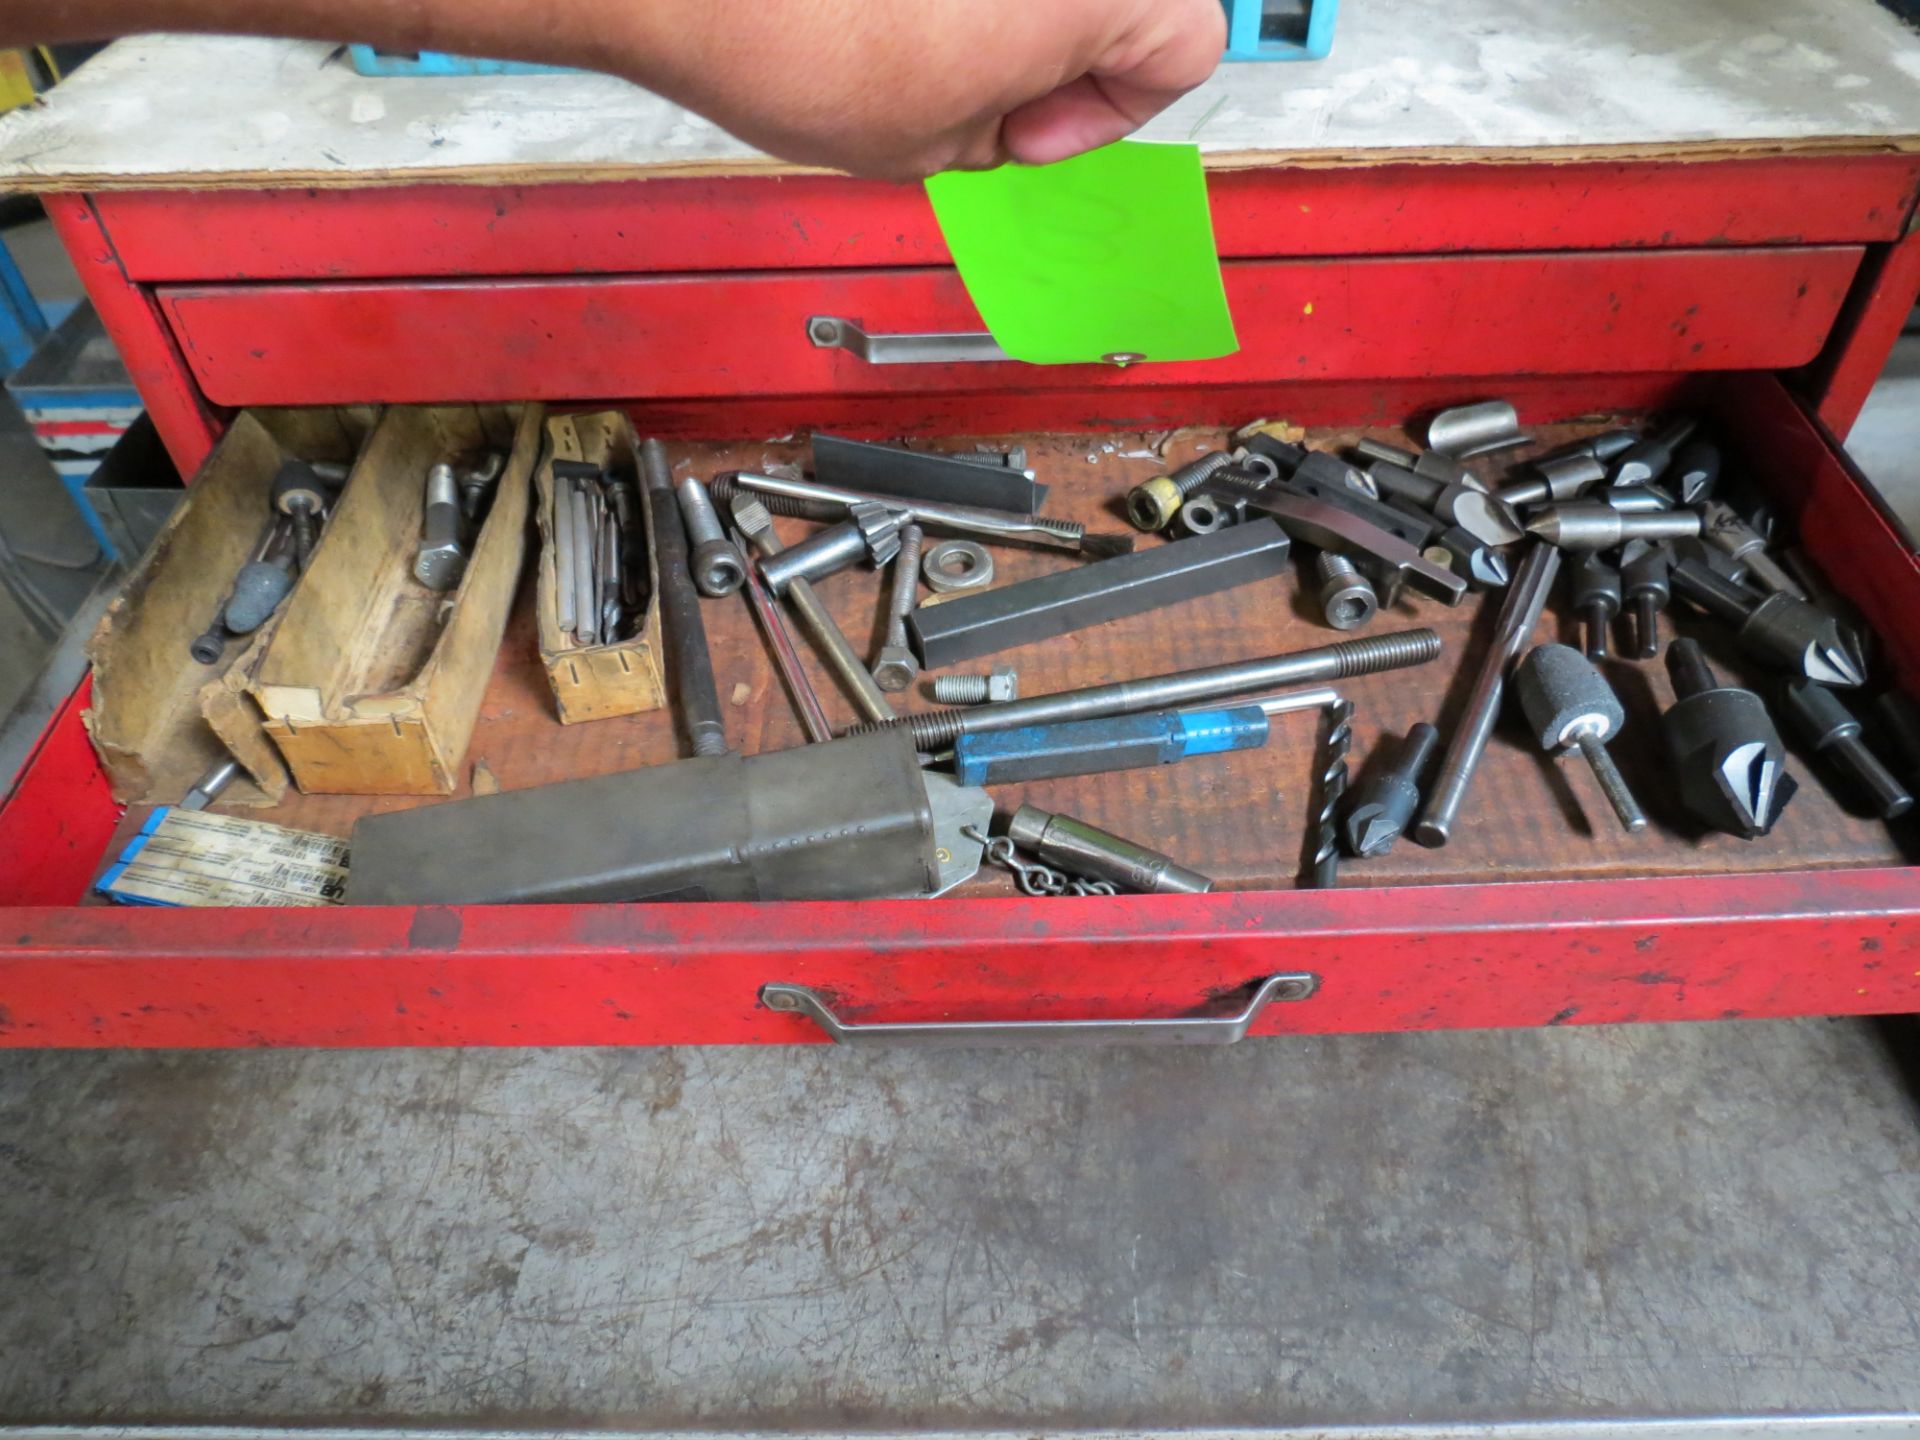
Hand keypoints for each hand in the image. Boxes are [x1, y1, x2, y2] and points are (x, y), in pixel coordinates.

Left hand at [615, 0, 1225, 177]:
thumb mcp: (928, 143)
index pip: (1188, 45)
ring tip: (911, 33)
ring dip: (997, 6)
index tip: (1030, 132)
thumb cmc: (792, 31)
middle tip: (981, 88)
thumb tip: (1002, 104)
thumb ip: (1004, 122)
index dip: (1112, 111)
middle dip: (1059, 42)